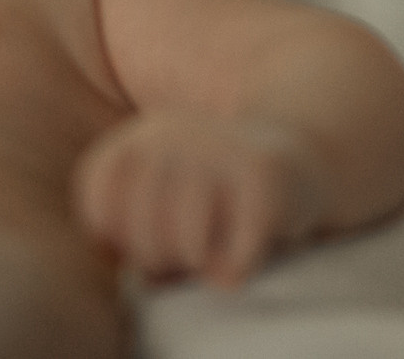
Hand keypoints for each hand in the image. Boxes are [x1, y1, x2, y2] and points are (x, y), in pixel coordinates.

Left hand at [74, 110, 327, 288]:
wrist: (304, 158)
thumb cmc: (218, 194)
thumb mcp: (162, 194)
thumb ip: (125, 222)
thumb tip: (121, 254)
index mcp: (145, 134)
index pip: (99, 196)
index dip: (114, 234)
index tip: (141, 238)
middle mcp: (178, 133)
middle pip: (142, 231)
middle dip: (160, 259)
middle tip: (185, 251)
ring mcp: (222, 151)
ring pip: (188, 247)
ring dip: (198, 264)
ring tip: (213, 247)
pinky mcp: (265, 179)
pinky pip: (234, 260)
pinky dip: (236, 271)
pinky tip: (247, 247)